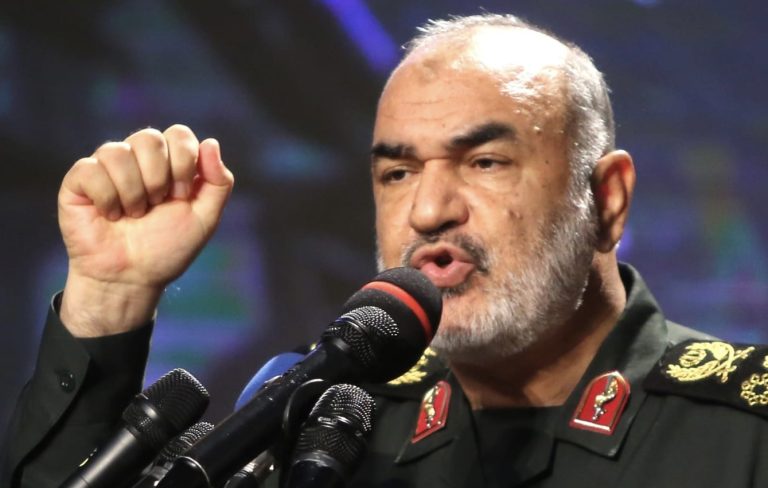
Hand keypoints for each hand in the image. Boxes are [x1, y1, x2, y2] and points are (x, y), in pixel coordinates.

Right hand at [57, 125, 234, 336]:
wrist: (132, 278)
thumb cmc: (167, 248)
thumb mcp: (205, 218)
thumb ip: (218, 182)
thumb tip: (211, 142)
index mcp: (169, 161)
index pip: (179, 134)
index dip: (183, 162)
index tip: (182, 195)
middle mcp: (137, 158)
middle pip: (149, 138)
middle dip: (158, 178)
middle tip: (156, 205)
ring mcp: (106, 167)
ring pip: (117, 151)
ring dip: (133, 192)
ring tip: (133, 215)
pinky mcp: (79, 181)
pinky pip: (91, 169)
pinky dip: (107, 198)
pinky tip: (110, 215)